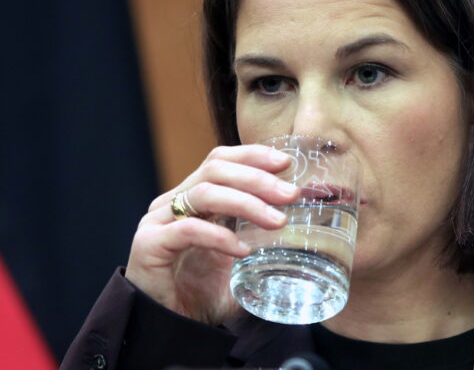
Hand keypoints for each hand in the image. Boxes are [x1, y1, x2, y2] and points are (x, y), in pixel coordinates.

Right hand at [125, 144, 298, 324]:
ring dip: (247, 203)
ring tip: (277, 221)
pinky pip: (188, 230)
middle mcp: (172, 203)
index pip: (220, 160)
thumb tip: (311, 228)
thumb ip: (265, 239)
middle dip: (258, 178)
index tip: (286, 163)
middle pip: (215, 169)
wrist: (171, 331)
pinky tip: (243, 251)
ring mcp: (157, 222)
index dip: (252, 155)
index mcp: (192, 197)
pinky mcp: (148, 245)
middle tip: (291, 195)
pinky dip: (220, 236)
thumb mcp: (242, 258)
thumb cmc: (205, 292)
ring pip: (205, 194)